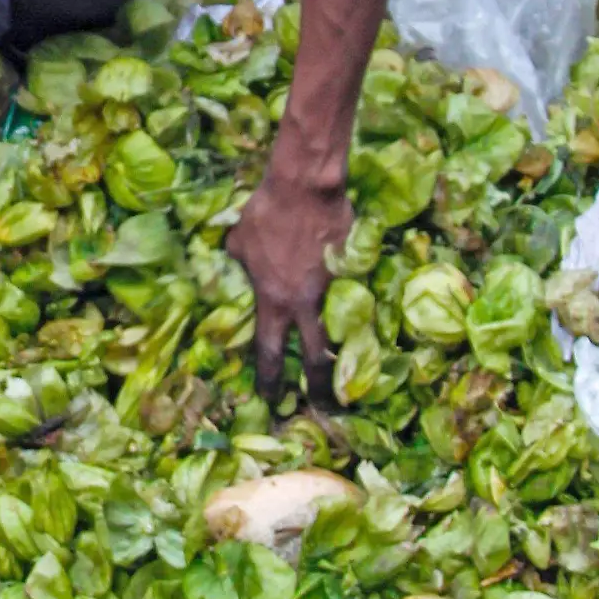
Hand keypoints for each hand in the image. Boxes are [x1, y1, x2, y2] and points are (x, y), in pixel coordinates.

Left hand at [227, 171, 354, 406]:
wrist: (306, 188)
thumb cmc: (265, 214)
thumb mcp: (238, 244)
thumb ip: (238, 266)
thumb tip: (237, 272)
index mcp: (272, 301)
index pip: (270, 353)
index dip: (269, 380)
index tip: (270, 400)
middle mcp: (303, 304)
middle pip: (314, 358)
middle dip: (318, 388)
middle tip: (322, 409)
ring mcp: (332, 290)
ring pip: (340, 334)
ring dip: (343, 360)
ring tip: (350, 382)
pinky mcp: (353, 273)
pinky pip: (353, 302)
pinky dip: (356, 317)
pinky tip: (362, 330)